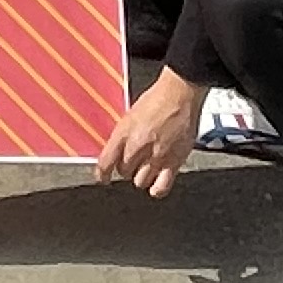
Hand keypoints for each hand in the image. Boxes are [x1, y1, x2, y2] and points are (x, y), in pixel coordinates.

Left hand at [97, 68, 205, 194]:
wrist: (180, 93)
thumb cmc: (157, 98)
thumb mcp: (131, 114)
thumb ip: (124, 134)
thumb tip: (118, 150)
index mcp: (124, 132)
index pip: (106, 161)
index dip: (102, 173)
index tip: (102, 177)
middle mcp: (138, 146)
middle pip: (124, 172)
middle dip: (126, 168)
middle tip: (132, 161)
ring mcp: (156, 156)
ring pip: (141, 181)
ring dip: (141, 176)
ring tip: (146, 167)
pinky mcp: (174, 162)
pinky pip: (161, 186)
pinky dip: (157, 188)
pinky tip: (156, 184)